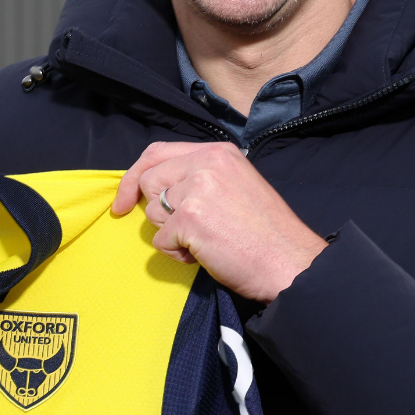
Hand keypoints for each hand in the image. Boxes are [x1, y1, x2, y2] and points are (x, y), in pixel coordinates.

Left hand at [112, 141, 327, 302]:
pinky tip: (207, 254)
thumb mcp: (237, 184)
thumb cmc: (266, 232)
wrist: (290, 262)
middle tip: (184, 231)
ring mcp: (196, 189)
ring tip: (206, 241)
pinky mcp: (189, 219)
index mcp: (218, 151)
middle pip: (148, 181)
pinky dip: (179, 254)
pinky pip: (161, 240)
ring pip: (152, 212)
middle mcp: (206, 163)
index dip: (134, 177)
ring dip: (171, 234)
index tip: (124, 201)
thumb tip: (159, 188)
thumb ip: (200, 176)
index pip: (157, 152)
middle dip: (157, 211)